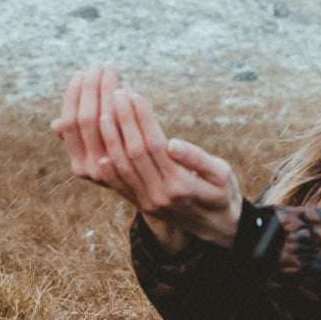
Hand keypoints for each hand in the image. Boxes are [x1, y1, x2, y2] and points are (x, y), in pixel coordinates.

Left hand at [52, 65, 242, 250]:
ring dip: (110, 135)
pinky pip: (115, 181)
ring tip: (105, 107)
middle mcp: (159, 195)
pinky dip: (105, 157)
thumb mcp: (222, 174)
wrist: (215, 227)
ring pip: (120, 165)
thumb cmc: (221, 192)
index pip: (154, 146)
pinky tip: (98, 138)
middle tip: (115, 93)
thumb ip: (198, 160)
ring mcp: (146, 201)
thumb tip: (173, 144)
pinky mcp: (138, 203)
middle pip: (133, 153)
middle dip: (122, 120)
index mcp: (181, 185)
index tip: (134, 94)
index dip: (142, 119)